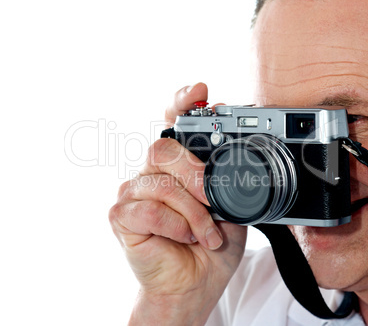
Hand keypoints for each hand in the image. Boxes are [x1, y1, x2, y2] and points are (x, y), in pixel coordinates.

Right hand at [109, 83, 246, 324]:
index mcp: (176, 165)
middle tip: (213, 198)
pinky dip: (177, 226)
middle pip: (162, 148)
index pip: (171, 122)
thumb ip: (227, 180)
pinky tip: (186, 238)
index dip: (182, 102)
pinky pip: (151, 209)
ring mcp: (133, 192)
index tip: (200, 91)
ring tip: (207, 232)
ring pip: (160, 182)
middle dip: (194, 173)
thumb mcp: (229, 207)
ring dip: (192, 210)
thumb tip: (237, 153)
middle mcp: (151, 173)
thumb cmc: (209, 244)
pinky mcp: (122, 216)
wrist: (195, 283)